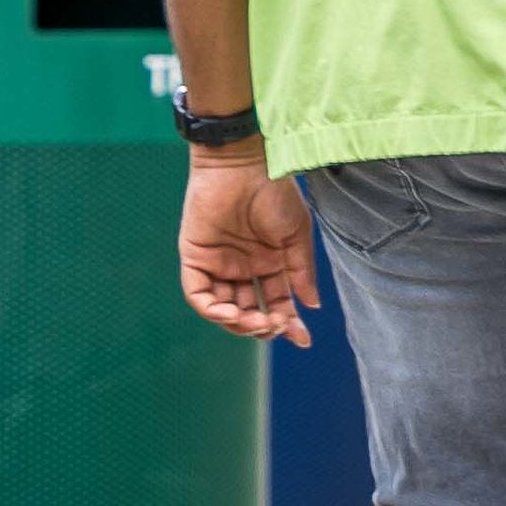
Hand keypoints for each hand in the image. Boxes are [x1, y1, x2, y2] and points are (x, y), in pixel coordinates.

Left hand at [179, 156, 319, 345]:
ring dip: (238, 322)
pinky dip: (211, 309)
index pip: (277, 302)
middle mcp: (242, 268)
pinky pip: (198, 294)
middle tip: (276, 328)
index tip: (303, 339)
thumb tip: (311, 306)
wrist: (245, 165)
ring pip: (224, 308)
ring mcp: (217, 265)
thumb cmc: (275, 194)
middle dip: (263, 326)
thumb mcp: (297, 236)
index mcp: (269, 263)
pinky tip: (230, 314)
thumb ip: (300, 272)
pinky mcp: (194, 258)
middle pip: (250, 310)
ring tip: (256, 323)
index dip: (288, 322)